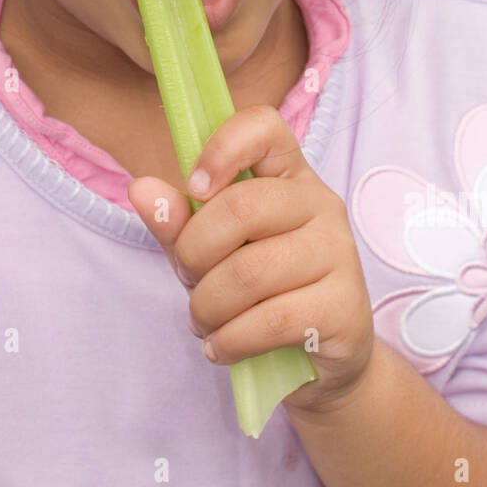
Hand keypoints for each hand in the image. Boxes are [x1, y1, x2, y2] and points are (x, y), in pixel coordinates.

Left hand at [127, 103, 375, 414]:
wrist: (315, 360)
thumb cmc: (257, 292)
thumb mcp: (209, 253)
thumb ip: (178, 221)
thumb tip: (141, 189)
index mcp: (288, 175)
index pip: (264, 126)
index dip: (222, 148)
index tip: (194, 189)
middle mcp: (321, 204)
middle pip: (241, 207)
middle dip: (194, 253)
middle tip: (188, 280)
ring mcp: (339, 254)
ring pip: (250, 272)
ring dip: (207, 307)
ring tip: (204, 322)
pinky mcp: (345, 307)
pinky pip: (271, 321)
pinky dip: (230, 340)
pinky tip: (222, 347)